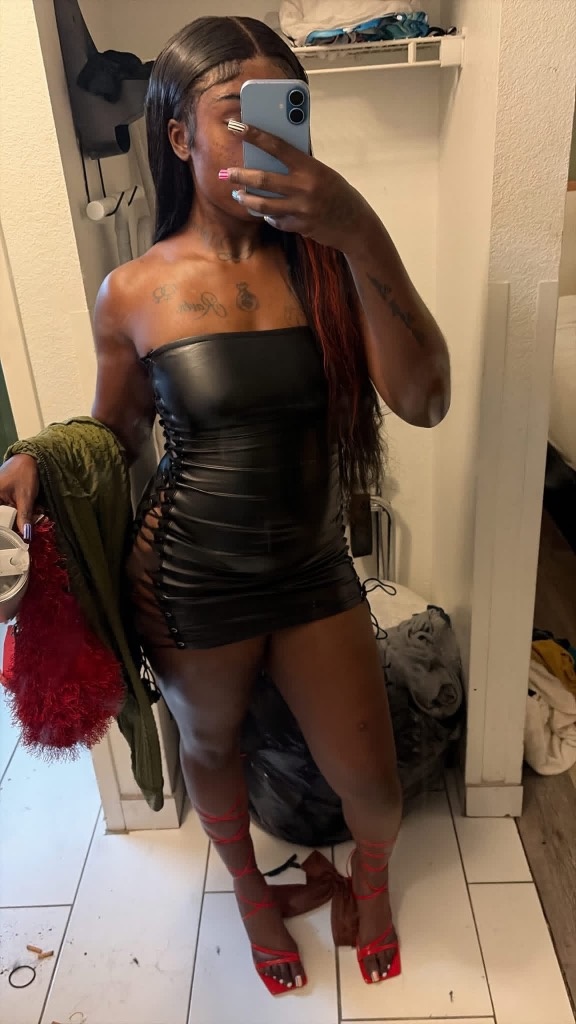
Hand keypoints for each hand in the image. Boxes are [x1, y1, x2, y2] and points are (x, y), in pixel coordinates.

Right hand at [0, 455, 38, 539]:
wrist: (30, 459)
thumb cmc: (24, 474)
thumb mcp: (26, 498)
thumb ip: (24, 517)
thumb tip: (25, 537)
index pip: (0, 519)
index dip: (7, 530)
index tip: (18, 536)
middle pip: (4, 517)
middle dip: (17, 523)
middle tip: (31, 525)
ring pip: (9, 514)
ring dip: (22, 517)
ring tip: (36, 514)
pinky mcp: (5, 497)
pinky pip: (11, 508)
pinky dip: (21, 511)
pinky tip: (34, 510)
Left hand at [224, 122, 372, 251]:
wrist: (355, 223)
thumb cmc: (337, 192)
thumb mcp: (321, 172)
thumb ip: (298, 166)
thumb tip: (269, 158)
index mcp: (310, 167)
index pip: (276, 146)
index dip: (254, 134)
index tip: (235, 126)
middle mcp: (304, 188)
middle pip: (263, 179)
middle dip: (241, 175)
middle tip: (227, 173)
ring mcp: (300, 210)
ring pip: (263, 204)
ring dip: (246, 199)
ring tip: (238, 194)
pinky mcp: (299, 227)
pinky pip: (275, 220)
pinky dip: (268, 214)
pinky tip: (264, 210)